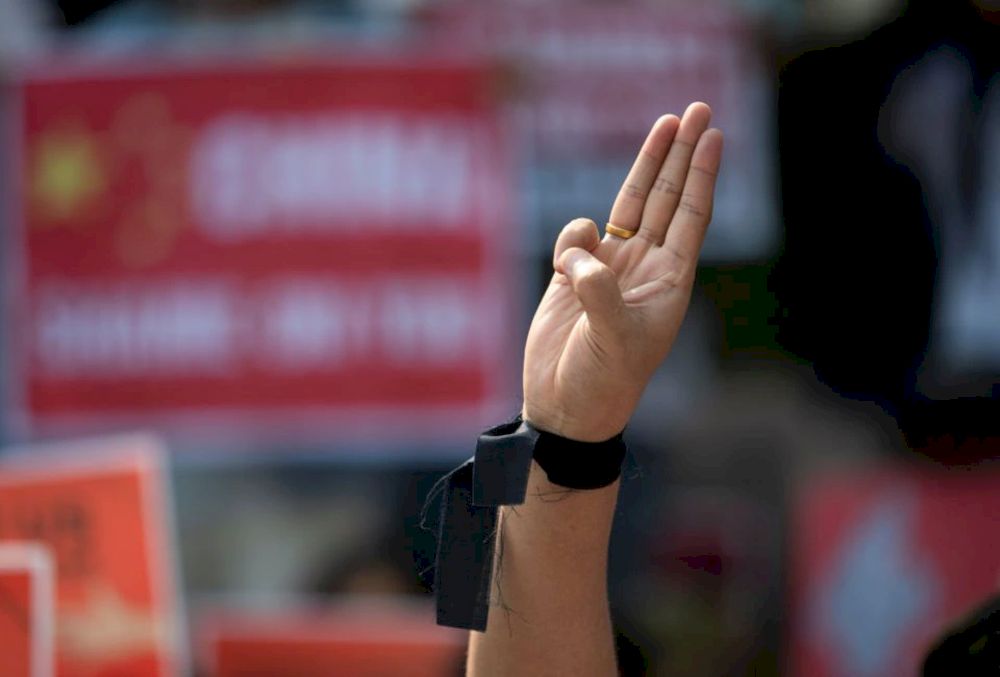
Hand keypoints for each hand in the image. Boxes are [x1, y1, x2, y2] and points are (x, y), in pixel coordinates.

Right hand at [522, 102, 722, 441]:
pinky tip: (566, 265)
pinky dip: (572, 236)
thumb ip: (600, 292)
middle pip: (666, 197)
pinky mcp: (574, 275)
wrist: (564, 406)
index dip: (701, 174)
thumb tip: (582, 253)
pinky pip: (576, 237)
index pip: (690, 216)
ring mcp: (610, 269)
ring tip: (664, 123)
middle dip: (681, 154)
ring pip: (629, 205)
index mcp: (669, 282)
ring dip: (645, 166)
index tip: (712, 135)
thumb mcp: (613, 340)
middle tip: (697, 110)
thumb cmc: (603, 382)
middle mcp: (644, 268)